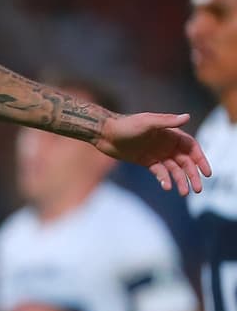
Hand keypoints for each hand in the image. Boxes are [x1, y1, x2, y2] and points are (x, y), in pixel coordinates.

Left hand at [95, 113, 210, 194]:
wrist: (104, 134)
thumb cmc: (125, 125)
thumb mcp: (147, 122)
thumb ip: (167, 121)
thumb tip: (187, 117)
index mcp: (170, 134)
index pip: (191, 148)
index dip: (200, 159)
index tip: (206, 173)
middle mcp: (166, 144)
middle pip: (185, 162)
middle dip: (193, 175)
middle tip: (198, 190)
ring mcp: (157, 153)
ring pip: (174, 169)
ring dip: (181, 181)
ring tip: (184, 193)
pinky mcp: (146, 161)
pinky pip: (160, 172)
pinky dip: (164, 179)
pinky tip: (166, 187)